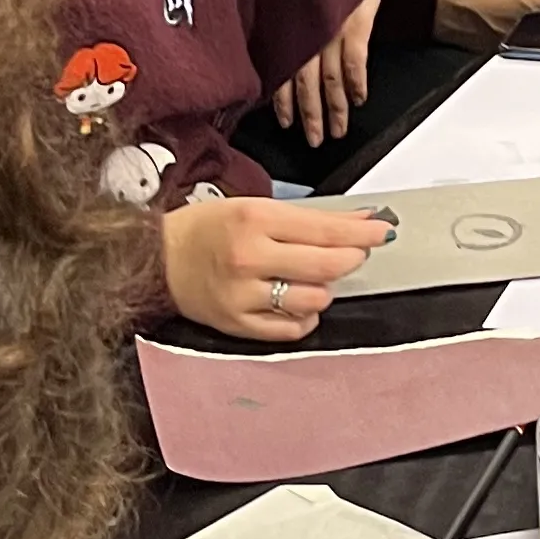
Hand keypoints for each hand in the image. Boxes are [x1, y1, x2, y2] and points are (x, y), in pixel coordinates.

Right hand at [161, 194, 389, 342]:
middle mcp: (248, 259)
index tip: (384, 232)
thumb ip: (310, 219)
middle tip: (355, 254)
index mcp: (254, 221)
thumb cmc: (207, 229)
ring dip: (325, 289)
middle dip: (352, 260)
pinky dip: (305, 317)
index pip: (324, 231)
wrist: (154, 260)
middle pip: (326, 267)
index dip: (362, 234)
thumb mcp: (256, 209)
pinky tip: (297, 302)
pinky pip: (291, 329)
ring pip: (313, 301)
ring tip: (312, 277)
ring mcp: (242, 296)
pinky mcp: (236, 325)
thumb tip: (361, 222)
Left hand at [271, 0, 381, 150]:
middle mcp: (305, 30)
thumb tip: (262, 11)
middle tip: (314, 141)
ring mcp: (331, 27)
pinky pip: (355, 61)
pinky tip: (360, 100)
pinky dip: (357, 83)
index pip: (281, 70)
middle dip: (310, 116)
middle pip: (305, 83)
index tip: (285, 123)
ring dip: (334, 110)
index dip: (283, 100)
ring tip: (338, 132)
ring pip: (329, 80)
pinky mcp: (357, 21)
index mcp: (287, 21)